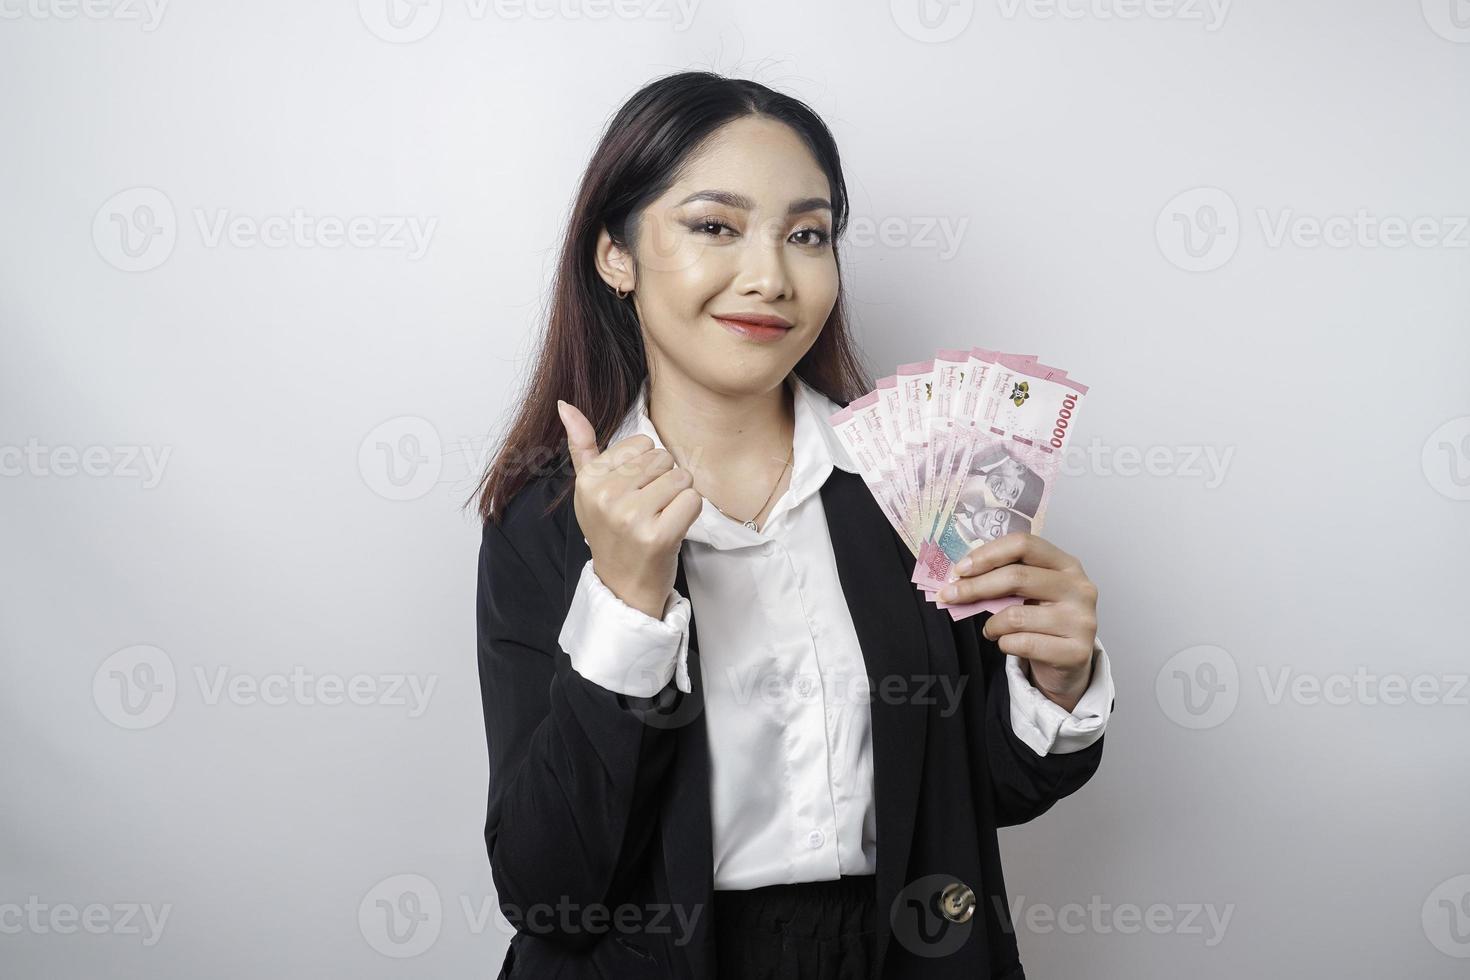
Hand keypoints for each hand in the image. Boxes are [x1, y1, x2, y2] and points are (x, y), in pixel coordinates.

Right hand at [557, 399, 702, 619]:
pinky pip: (693, 500)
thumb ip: (582, 446)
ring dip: (678, 497)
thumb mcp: (589, 488)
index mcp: (589, 480)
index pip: (643, 443)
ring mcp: (631, 517)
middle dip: (664, 481)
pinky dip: (690, 513)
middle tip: (648, 509)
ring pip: (681, 477)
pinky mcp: (658, 536)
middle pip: (664, 458)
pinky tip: (672, 528)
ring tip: (660, 517)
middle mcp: (606, 497)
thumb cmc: (611, 531)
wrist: (622, 584)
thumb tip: (565, 405)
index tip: (632, 492)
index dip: (646, 466)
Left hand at [937, 532, 1098, 710]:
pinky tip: (1007, 643)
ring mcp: (1081, 620)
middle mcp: (1079, 588)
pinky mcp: (1076, 651)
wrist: (1070, 662)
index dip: (988, 554)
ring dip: (991, 624)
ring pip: (1016, 616)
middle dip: (975, 586)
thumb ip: (1004, 580)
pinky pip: (1023, 644)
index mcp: (1067, 564)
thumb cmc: (1043, 621)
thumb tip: (959, 577)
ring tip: (990, 629)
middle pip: (1017, 576)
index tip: (960, 569)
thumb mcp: (1030, 593)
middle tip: (949, 595)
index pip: (1024, 544)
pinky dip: (1004, 644)